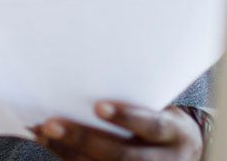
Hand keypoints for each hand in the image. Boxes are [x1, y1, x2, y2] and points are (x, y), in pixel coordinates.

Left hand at [32, 101, 203, 160]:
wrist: (184, 155)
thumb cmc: (161, 120)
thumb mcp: (161, 108)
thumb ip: (135, 98)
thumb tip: (86, 74)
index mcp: (174, 134)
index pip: (151, 126)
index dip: (126, 117)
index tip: (99, 106)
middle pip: (121, 155)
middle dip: (83, 139)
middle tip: (50, 123)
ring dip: (67, 151)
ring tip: (41, 132)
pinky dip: (67, 157)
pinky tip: (48, 143)